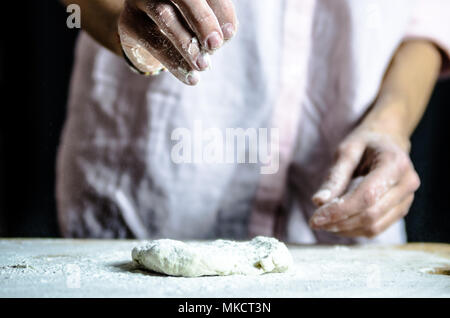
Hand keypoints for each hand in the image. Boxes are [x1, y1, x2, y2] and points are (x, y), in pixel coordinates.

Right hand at [118, 0, 237, 84]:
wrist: (149, 37)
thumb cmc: (186, 26)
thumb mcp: (205, 25)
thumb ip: (218, 25)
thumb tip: (226, 33)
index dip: (220, 9)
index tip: (229, 34)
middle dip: (202, 20)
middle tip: (215, 45)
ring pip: (164, 16)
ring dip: (187, 45)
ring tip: (203, 66)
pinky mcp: (128, 21)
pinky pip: (152, 41)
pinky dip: (174, 62)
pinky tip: (191, 77)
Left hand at [309, 127, 420, 237]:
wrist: (387, 140)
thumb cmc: (365, 143)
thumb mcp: (346, 151)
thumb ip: (334, 177)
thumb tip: (319, 202)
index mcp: (395, 163)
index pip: (367, 196)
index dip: (340, 210)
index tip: (315, 218)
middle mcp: (406, 183)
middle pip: (371, 214)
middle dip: (339, 222)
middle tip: (315, 222)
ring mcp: (407, 199)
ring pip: (374, 226)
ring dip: (345, 229)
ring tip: (324, 223)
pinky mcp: (401, 209)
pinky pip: (377, 228)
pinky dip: (354, 230)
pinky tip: (337, 224)